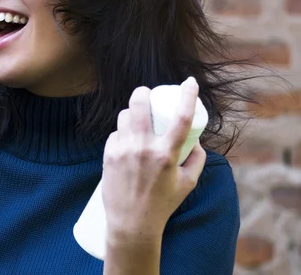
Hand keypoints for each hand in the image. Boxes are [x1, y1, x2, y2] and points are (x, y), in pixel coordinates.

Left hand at [101, 77, 205, 245]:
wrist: (132, 224)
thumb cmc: (163, 204)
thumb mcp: (188, 183)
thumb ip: (197, 159)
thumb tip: (197, 139)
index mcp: (166, 155)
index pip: (181, 118)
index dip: (187, 95)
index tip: (190, 82)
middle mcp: (143, 148)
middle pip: (139, 105)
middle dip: (142, 93)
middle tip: (146, 94)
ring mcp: (123, 150)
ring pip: (124, 116)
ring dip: (131, 112)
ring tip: (136, 119)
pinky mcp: (108, 155)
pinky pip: (115, 133)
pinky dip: (122, 133)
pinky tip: (126, 140)